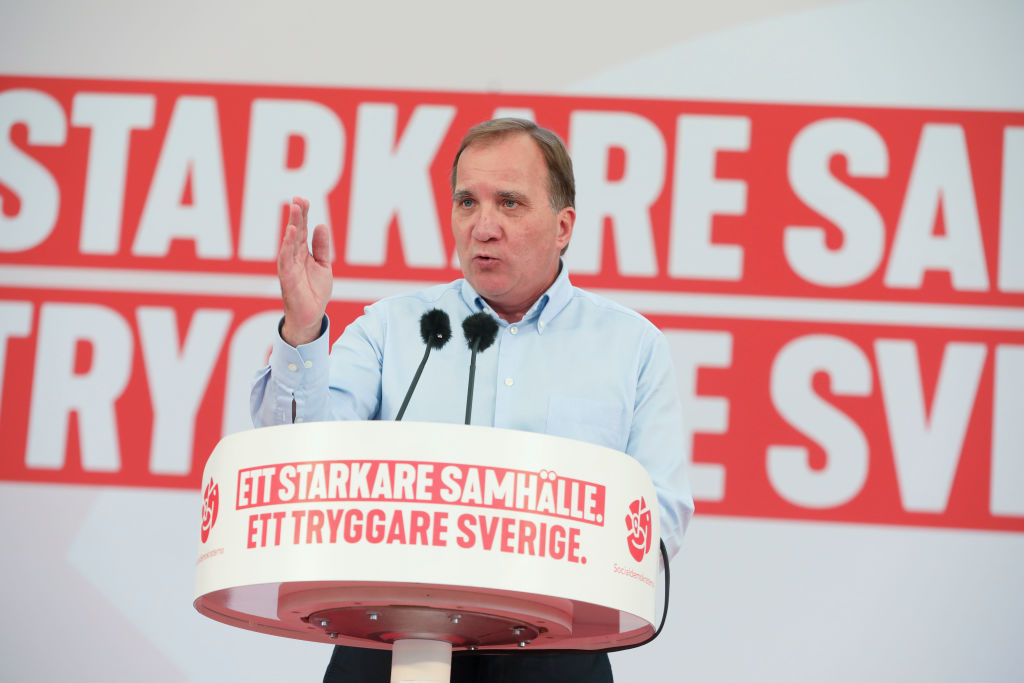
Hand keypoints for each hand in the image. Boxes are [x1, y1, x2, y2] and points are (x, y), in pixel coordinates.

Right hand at [277, 196, 332, 345]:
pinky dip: (287, 244)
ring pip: (289, 241)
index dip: (303, 215)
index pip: (301, 230)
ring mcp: (289, 265)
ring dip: (292, 224)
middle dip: (297, 215)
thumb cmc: (314, 291)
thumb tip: (322, 225)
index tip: (303, 199)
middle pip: (295, 231)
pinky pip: (286, 257)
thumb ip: (322, 247)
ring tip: (295, 209)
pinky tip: (290, 232)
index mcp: (302, 252)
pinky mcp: (287, 276)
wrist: (311, 315)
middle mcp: (293, 256)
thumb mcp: (323, 265)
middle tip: (298, 198)